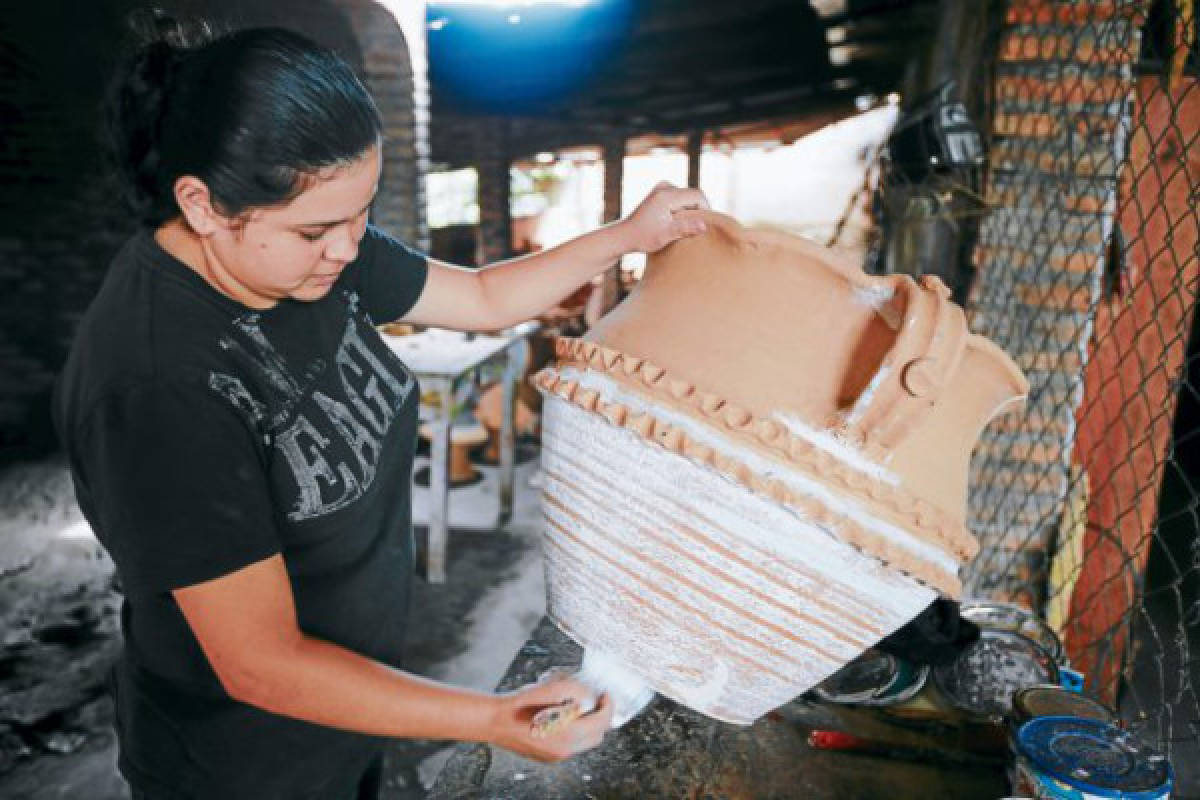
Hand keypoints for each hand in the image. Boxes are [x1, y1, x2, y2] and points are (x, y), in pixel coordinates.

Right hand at [487, 675, 612, 761]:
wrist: (496, 721)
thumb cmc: (521, 705)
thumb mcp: (554, 688)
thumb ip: (578, 691)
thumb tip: (590, 696)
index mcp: (569, 733)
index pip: (602, 722)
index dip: (608, 706)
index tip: (606, 695)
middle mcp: (565, 749)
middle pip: (597, 735)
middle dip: (600, 717)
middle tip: (596, 702)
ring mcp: (556, 755)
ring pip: (584, 742)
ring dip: (587, 725)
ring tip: (579, 708)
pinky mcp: (548, 756)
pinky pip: (570, 745)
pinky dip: (573, 732)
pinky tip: (563, 718)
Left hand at [619, 182, 710, 253]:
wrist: (623, 235)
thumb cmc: (643, 237)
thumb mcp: (666, 235)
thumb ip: (685, 228)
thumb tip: (704, 225)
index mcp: (666, 195)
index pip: (697, 195)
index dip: (705, 209)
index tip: (705, 225)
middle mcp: (664, 186)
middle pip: (692, 194)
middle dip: (697, 210)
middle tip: (696, 228)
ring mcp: (661, 187)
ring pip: (687, 196)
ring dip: (690, 210)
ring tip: (684, 226)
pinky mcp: (659, 191)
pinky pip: (679, 196)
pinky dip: (682, 208)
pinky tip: (677, 221)